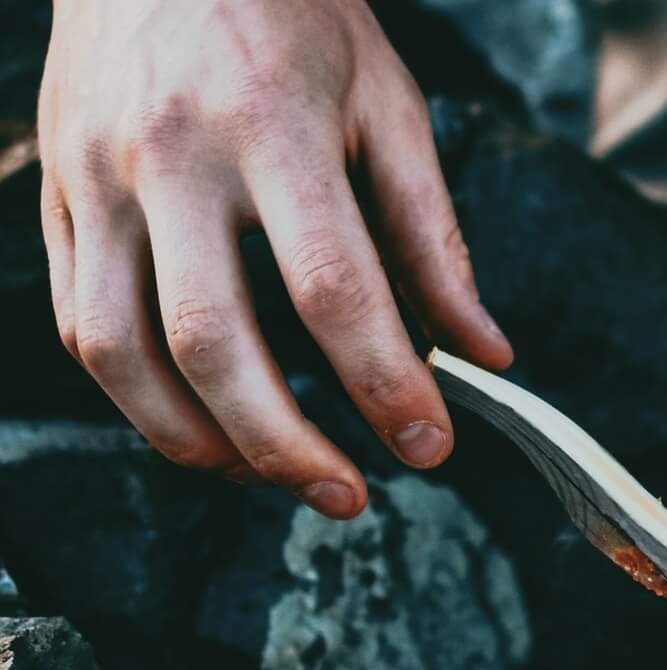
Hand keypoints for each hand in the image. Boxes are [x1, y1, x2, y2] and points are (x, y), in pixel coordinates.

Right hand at [37, 0, 513, 518]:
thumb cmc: (291, 17)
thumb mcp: (389, 104)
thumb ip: (435, 236)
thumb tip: (485, 355)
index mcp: (273, 127)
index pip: (335, 289)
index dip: (385, 384)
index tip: (430, 447)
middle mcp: (170, 157)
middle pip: (216, 341)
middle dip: (288, 445)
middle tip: (351, 497)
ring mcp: (94, 178)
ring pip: (123, 351)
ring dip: (199, 441)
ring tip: (273, 477)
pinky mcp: (52, 195)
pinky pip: (80, 323)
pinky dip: (138, 398)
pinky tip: (204, 427)